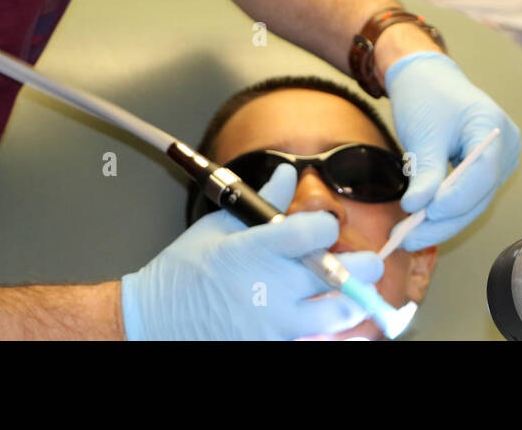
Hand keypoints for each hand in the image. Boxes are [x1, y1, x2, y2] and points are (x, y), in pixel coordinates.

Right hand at [120, 164, 383, 339]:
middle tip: (367, 263)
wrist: (153, 322)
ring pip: (340, 316)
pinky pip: (317, 342)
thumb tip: (287, 174)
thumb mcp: (218, 226)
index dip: (327, 226)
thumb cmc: (183, 272)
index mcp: (258, 250)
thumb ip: (262, 203)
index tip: (324, 229)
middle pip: (344, 277)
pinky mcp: (271, 347)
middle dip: (364, 266)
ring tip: (351, 294)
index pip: (317, 232)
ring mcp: (275, 326)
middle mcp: (273, 288)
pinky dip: (329, 333)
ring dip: (352, 302)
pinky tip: (326, 322)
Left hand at [384, 51, 520, 250]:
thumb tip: (417, 208)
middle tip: (409, 238)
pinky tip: (421, 224)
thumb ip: (425, 172)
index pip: (483, 171)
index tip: (426, 213)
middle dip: (444, 219)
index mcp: (493, 127)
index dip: (457, 197)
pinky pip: (468, 196)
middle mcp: (505, 146)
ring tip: (409, 236)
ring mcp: (498, 160)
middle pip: (479, 194)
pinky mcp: (485, 170)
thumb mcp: (423, 134)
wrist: (425, 77)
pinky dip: (445, 211)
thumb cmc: (426, 96)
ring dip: (443, 221)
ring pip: (473, 202)